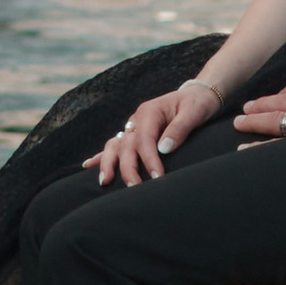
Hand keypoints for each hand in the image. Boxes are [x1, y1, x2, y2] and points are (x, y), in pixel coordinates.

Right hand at [86, 77, 224, 186]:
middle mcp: (136, 119)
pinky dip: (101, 156)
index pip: (144, 140)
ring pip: (114, 145)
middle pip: (126, 145)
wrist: (198, 95)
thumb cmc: (197, 104)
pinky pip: (114, 146)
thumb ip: (179, 129)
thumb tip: (164, 149)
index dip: (149, 160)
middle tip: (135, 189)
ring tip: (104, 182)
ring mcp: (133, 127)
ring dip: (108, 163)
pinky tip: (88, 166)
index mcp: (149, 111)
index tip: (157, 178)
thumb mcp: (194, 113)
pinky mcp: (134, 135)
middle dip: (128, 168)